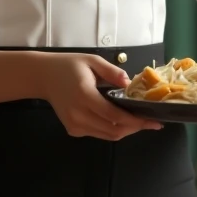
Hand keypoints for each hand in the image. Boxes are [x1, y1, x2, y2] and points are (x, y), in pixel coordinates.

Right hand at [39, 54, 162, 140]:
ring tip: (138, 121)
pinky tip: (119, 120)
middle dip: (135, 128)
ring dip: (125, 131)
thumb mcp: (92, 60)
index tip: (153, 120)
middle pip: (114, 131)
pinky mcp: (73, 130)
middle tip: (150, 122)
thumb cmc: (68, 66)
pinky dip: (112, 130)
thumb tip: (130, 84)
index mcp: (85, 95)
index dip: (136, 121)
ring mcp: (74, 125)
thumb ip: (112, 71)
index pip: (115, 116)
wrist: (43, 76)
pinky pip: (98, 134)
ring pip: (107, 136)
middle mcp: (79, 114)